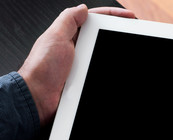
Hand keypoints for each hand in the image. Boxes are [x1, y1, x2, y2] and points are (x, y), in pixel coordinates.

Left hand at [18, 4, 134, 124]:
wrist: (38, 97)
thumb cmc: (42, 69)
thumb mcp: (55, 37)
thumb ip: (68, 20)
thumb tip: (82, 8)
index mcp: (68, 34)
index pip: (93, 19)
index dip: (111, 16)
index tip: (128, 17)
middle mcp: (74, 48)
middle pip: (101, 36)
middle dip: (116, 34)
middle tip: (132, 33)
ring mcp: (79, 64)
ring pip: (102, 55)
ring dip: (112, 55)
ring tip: (126, 51)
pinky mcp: (82, 79)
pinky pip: (99, 72)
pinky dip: (106, 71)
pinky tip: (115, 69)